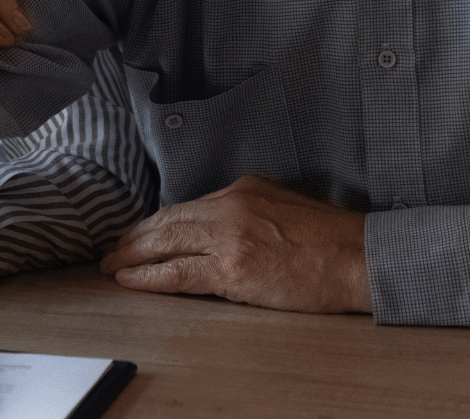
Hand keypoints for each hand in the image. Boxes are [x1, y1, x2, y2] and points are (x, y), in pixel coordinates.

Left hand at [97, 175, 371, 313]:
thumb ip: (248, 210)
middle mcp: (230, 208)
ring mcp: (229, 238)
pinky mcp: (233, 271)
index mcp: (242, 190)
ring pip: (165, 244)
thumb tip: (218, 225)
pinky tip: (129, 279)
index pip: (184, 207)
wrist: (360, 258)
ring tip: (110, 265)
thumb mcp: (284, 205)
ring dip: (131, 256)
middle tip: (108, 249)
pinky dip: (148, 277)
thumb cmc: (332, 240)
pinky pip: (178, 273)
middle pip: (166, 222)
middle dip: (132, 237)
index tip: (134, 233)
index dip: (153, 223)